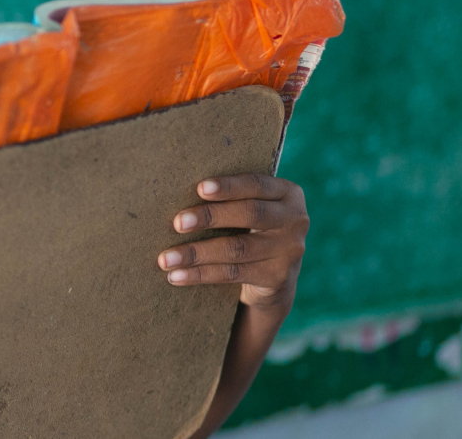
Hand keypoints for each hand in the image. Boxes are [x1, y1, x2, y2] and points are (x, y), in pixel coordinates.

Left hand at [157, 174, 308, 312]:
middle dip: (210, 217)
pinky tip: (177, 276)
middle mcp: (295, 220)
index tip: (199, 188)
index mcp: (288, 193)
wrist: (275, 276)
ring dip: (196, 253)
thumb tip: (177, 189)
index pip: (255, 184)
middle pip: (249, 214)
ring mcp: (290, 250)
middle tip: (177, 222)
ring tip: (166, 258)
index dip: (228, 186)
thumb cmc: (250, 229)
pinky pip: (233, 273)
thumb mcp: (250, 209)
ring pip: (236, 248)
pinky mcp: (278, 277)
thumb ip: (230, 198)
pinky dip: (201, 275)